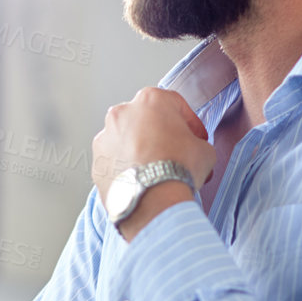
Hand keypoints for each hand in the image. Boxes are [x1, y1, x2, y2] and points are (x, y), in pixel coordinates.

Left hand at [92, 88, 215, 238]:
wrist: (153, 200)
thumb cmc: (176, 169)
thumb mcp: (205, 150)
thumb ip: (197, 143)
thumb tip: (194, 152)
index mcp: (150, 100)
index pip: (175, 105)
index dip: (190, 124)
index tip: (196, 138)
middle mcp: (122, 113)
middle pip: (146, 121)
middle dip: (160, 136)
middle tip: (175, 155)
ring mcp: (105, 138)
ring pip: (126, 141)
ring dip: (140, 152)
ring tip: (156, 172)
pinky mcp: (96, 163)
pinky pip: (114, 163)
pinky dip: (125, 170)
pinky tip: (141, 182)